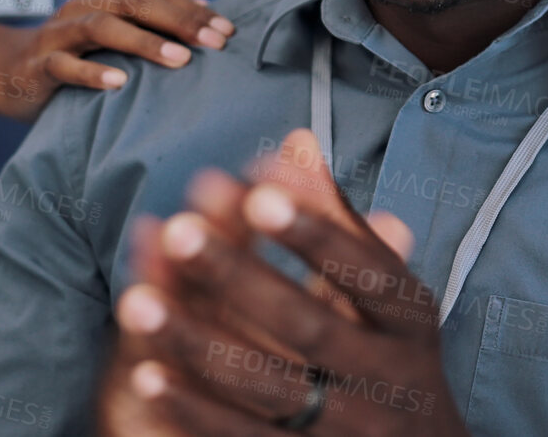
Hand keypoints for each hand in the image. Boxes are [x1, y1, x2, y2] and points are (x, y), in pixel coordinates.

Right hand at [0, 0, 235, 119]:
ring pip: (103, 28)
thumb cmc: (76, 54)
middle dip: (180, 21)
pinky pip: (66, 66)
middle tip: (216, 43)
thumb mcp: (115, 34)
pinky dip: (93, 73)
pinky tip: (120, 83)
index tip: (229, 31)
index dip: (195, 10)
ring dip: (144, 43)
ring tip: (180, 60)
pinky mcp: (39, 64)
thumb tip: (206, 8)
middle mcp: (84, 6)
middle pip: (137, 4)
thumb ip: (153, 20)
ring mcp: (59, 34)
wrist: (6, 71)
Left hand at [102, 130, 467, 435]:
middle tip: (180, 231)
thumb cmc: (392, 353)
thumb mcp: (385, 291)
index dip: (315, 234)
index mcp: (410, 321)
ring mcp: (348, 428)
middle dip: (240, 279)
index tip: (258, 195)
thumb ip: (337, 220)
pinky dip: (194, 409)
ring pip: (268, 387)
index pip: (367, 272)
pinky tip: (147, 373)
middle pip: (309, 327)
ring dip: (197, 344)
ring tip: (136, 300)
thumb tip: (296, 141)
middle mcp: (388, 376)